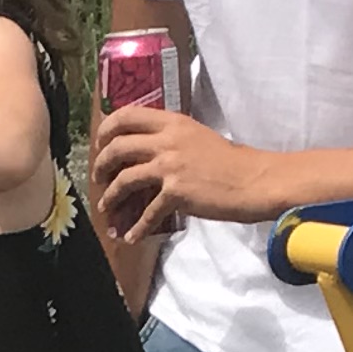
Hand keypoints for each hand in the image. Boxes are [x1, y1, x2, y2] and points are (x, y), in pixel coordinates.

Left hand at [95, 108, 294, 237]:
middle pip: (117, 147)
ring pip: (124, 180)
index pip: (126, 115)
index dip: (106, 129)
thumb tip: (147, 150)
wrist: (254, 180)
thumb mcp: (196, 137)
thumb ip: (171, 139)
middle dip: (100, 165)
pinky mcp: (177, 192)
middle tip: (98, 178)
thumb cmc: (230, 161)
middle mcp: (167, 140)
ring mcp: (170, 166)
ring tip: (106, 209)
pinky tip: (131, 236)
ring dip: (110, 198)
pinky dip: (136, 227)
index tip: (101, 143)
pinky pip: (147, 213)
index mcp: (172, 123)